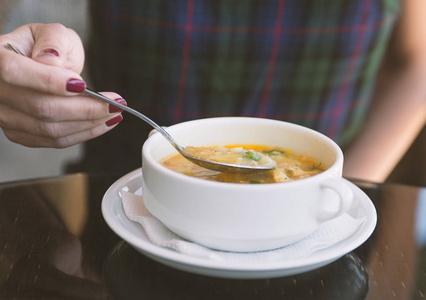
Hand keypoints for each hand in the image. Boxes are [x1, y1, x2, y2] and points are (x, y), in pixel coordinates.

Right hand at [0, 23, 124, 147]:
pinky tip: (102, 123)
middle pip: (40, 107)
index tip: (84, 84)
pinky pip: (55, 140)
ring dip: (89, 124)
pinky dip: (83, 133)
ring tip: (114, 114)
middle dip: (85, 108)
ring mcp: (5, 117)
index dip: (49, 81)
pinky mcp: (21, 134)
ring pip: (50, 129)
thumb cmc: (45, 47)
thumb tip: (52, 62)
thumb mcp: (52, 33)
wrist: (37, 66)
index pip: (14, 72)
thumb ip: (53, 42)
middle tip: (115, 104)